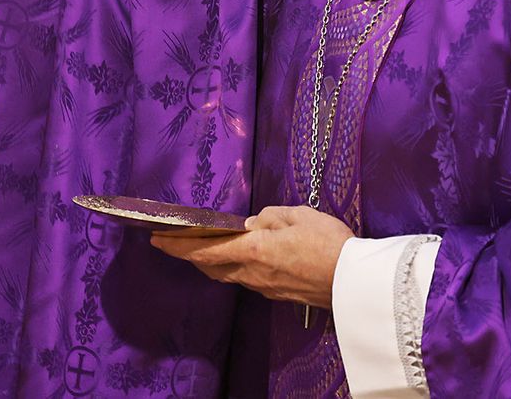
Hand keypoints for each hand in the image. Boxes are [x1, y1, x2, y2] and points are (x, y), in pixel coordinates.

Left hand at [150, 206, 353, 307]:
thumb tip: (252, 224)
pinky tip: (240, 257)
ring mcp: (264, 287)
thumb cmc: (328, 243)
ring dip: (210, 262)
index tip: (156, 238)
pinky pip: (246, 279)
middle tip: (171, 242)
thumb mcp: (297, 215)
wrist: (354, 284)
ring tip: (201, 248)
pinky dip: (233, 267)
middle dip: (188, 254)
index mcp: (252, 250)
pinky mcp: (278, 294)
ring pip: (227, 274)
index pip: (203, 248)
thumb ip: (269, 217)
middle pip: (209, 266)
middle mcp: (251, 273)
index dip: (176, 245)